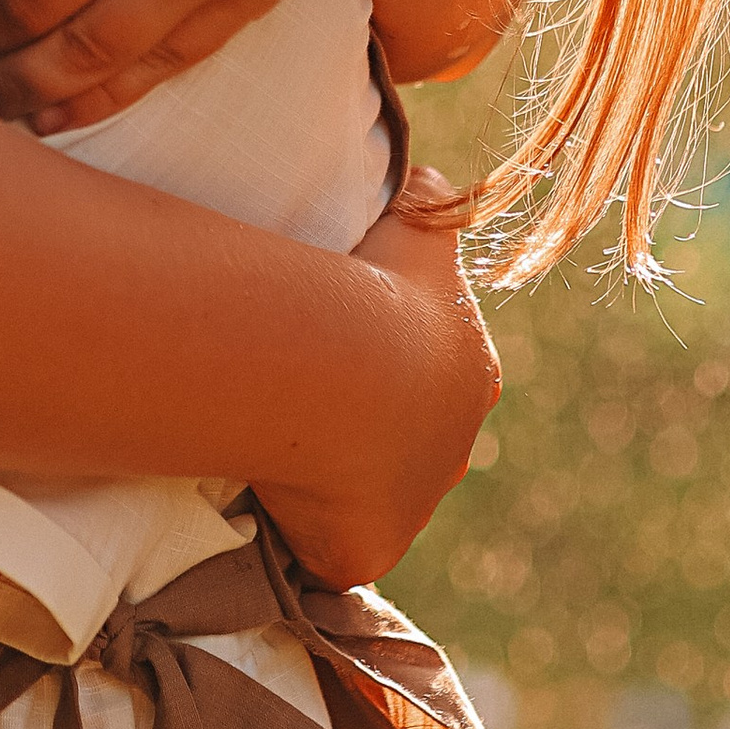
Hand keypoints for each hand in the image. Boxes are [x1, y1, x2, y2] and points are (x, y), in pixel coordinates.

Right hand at [262, 164, 500, 586]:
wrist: (343, 363)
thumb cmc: (375, 285)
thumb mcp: (415, 217)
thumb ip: (429, 195)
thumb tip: (431, 179)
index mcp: (469, 372)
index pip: (434, 372)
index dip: (389, 359)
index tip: (339, 343)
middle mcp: (453, 447)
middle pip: (409, 442)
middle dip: (367, 427)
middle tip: (300, 395)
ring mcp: (412, 507)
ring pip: (371, 494)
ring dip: (332, 476)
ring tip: (272, 440)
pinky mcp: (366, 550)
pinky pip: (329, 543)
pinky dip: (301, 525)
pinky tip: (260, 492)